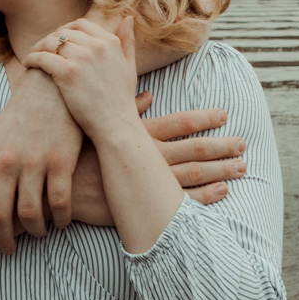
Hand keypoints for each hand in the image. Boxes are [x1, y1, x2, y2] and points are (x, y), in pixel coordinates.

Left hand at [0, 66, 82, 255]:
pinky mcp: (62, 161)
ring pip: (30, 213)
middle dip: (1, 239)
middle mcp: (7, 161)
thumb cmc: (19, 117)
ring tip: (39, 233)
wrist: (52, 88)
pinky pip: (59, 202)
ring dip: (34, 230)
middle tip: (7, 250)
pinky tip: (61, 221)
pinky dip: (60, 218)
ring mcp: (34, 162)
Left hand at [21, 18, 140, 141]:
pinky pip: (42, 57)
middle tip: (41, 48)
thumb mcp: (129, 66)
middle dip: (50, 38)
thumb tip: (128, 18)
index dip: (65, 30)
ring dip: (38, 47)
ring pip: (51, 42)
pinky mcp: (67, 72)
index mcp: (110, 42)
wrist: (116, 125)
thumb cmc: (121, 100)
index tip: (57, 40)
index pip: (81, 24)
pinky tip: (27, 65)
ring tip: (32, 56)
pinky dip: (32, 58)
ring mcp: (82, 58)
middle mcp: (96, 46)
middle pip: (63, 32)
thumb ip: (128, 41)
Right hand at [67, 96, 245, 223]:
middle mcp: (148, 158)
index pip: (178, 123)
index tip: (224, 114)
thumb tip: (146, 94)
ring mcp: (148, 183)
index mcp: (139, 136)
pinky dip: (204, 197)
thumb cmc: (74, 149)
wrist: (55, 184)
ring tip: (242, 167)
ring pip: (192, 175)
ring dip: (220, 171)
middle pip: (192, 151)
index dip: (203, 118)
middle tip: (243, 144)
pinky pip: (181, 204)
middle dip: (220, 147)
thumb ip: (126, 109)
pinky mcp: (143, 205)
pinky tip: (223, 192)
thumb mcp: (97, 122)